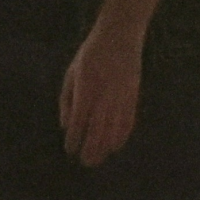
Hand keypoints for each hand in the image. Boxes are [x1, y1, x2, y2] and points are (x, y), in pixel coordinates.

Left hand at [59, 25, 142, 167]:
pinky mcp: (133, 97)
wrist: (119, 37)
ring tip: (97, 159)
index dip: (74, 139)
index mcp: (86, 88)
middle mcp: (104, 95)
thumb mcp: (72, 72)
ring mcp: (120, 97)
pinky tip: (114, 146)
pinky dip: (121, 137)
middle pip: (97, 131)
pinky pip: (128, 123)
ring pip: (113, 131)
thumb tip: (66, 126)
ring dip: (104, 148)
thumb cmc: (91, 55)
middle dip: (90, 149)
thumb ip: (67, 99)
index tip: (69, 149)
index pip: (79, 121)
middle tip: (84, 162)